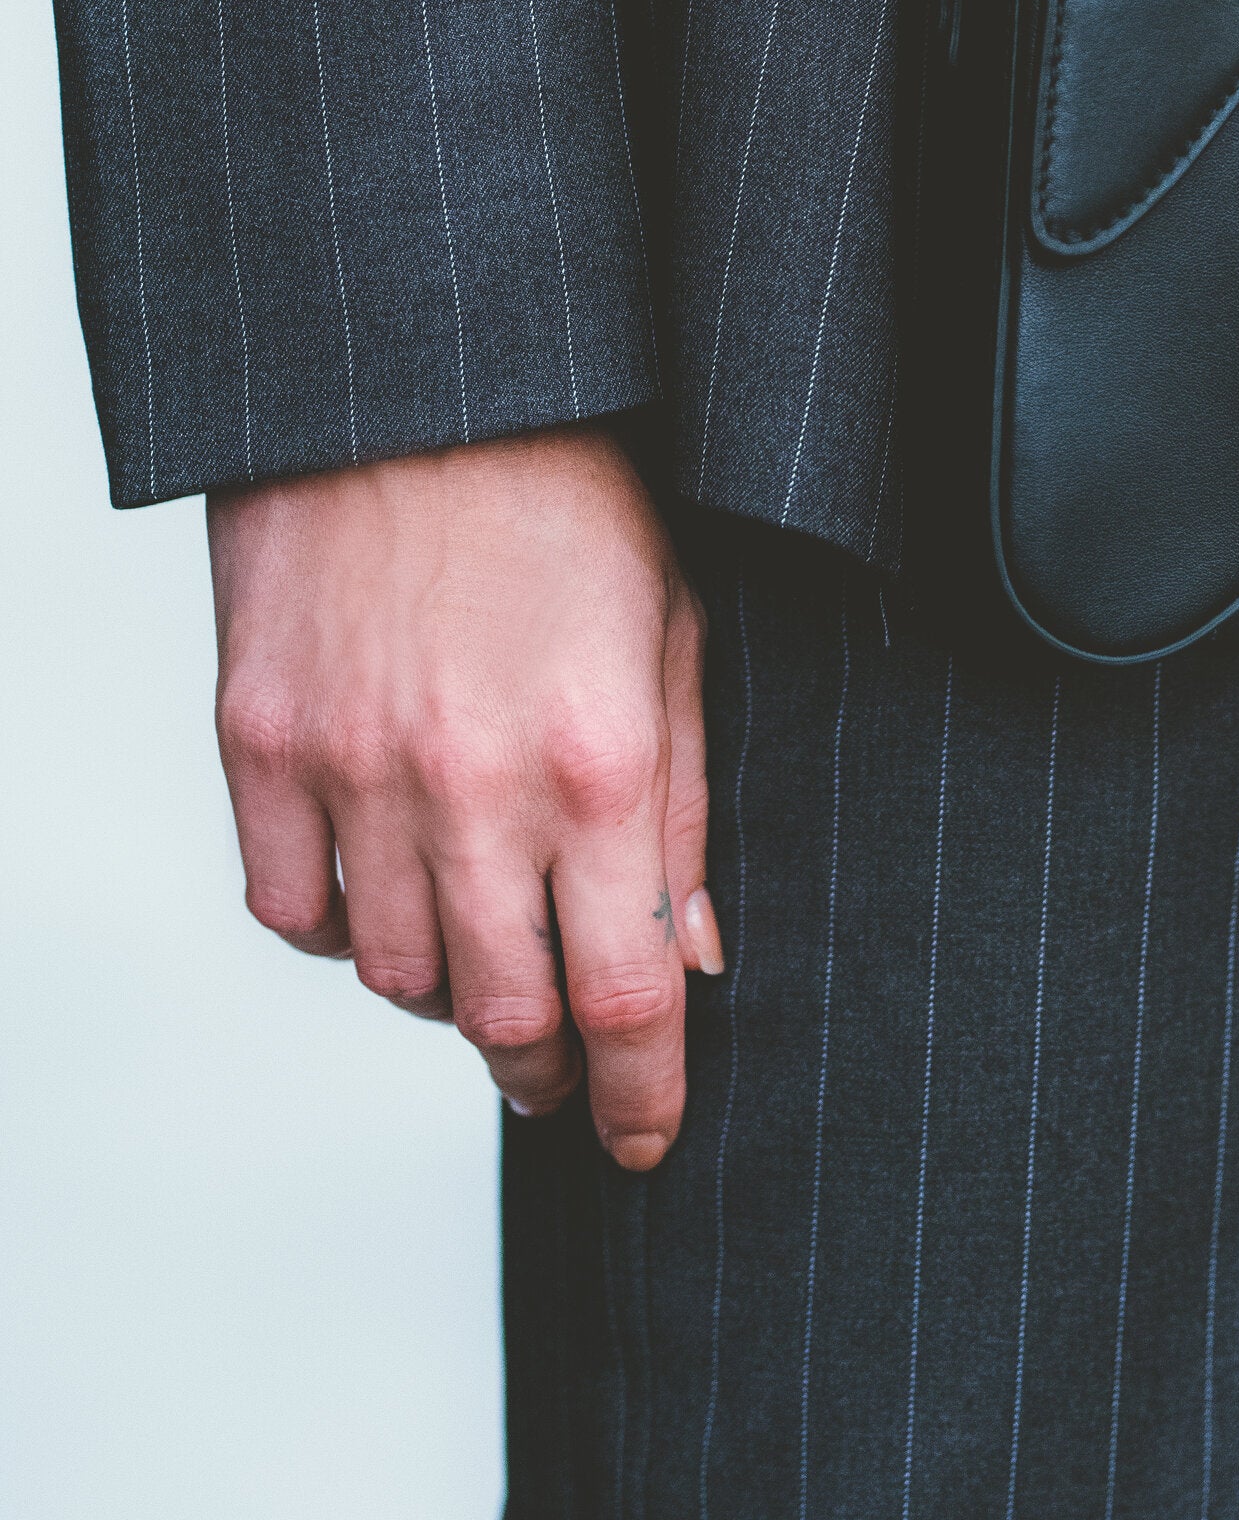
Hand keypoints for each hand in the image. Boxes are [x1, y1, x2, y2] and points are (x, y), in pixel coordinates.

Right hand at [209, 429, 723, 1167]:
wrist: (417, 382)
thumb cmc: (565, 490)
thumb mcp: (672, 636)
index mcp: (601, 761)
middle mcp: (476, 786)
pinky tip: (378, 890)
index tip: (649, 1136)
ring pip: (392, 978)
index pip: (628, 996)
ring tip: (478, 963)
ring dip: (445, 997)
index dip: (644, 1093)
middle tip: (561, 1082)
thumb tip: (697, 954)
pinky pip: (288, 910)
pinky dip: (337, 930)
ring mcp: (356, 770)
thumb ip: (682, 808)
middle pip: (506, 1017)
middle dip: (546, 1077)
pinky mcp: (261, 743)